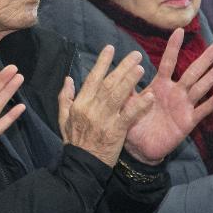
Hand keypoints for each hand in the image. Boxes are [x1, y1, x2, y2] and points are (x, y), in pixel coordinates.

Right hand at [57, 46, 152, 166]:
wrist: (82, 165)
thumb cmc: (74, 141)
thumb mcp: (63, 119)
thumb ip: (65, 98)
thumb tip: (68, 79)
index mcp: (80, 104)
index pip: (92, 78)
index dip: (102, 63)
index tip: (110, 48)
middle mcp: (91, 108)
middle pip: (108, 83)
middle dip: (122, 67)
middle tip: (135, 55)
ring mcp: (104, 120)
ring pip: (118, 95)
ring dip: (130, 80)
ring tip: (141, 67)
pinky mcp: (115, 132)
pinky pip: (129, 116)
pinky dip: (139, 106)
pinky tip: (149, 96)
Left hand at [121, 29, 212, 163]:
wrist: (139, 148)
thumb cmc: (133, 122)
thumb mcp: (127, 102)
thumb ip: (126, 87)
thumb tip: (122, 68)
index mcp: (160, 85)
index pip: (168, 62)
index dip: (173, 47)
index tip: (179, 30)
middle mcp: (175, 92)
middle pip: (192, 71)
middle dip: (205, 58)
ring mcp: (183, 106)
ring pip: (200, 87)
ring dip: (212, 75)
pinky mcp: (188, 121)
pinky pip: (201, 110)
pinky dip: (211, 102)